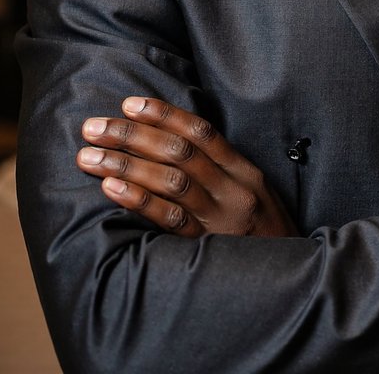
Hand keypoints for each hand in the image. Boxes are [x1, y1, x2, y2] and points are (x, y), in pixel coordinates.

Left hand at [76, 96, 298, 238]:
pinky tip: (112, 188)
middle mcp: (232, 188)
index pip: (201, 131)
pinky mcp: (206, 247)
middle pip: (178, 151)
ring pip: (170, 180)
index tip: (130, 103)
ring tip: (89, 156)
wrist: (289, 276)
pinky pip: (169, 219)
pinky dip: (139, 200)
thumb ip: (222, 170)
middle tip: (93, 127)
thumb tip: (176, 145)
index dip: (164, 114)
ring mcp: (220, 218)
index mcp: (243, 170)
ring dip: (125, 164)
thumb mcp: (254, 192)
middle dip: (132, 135)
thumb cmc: (264, 232)